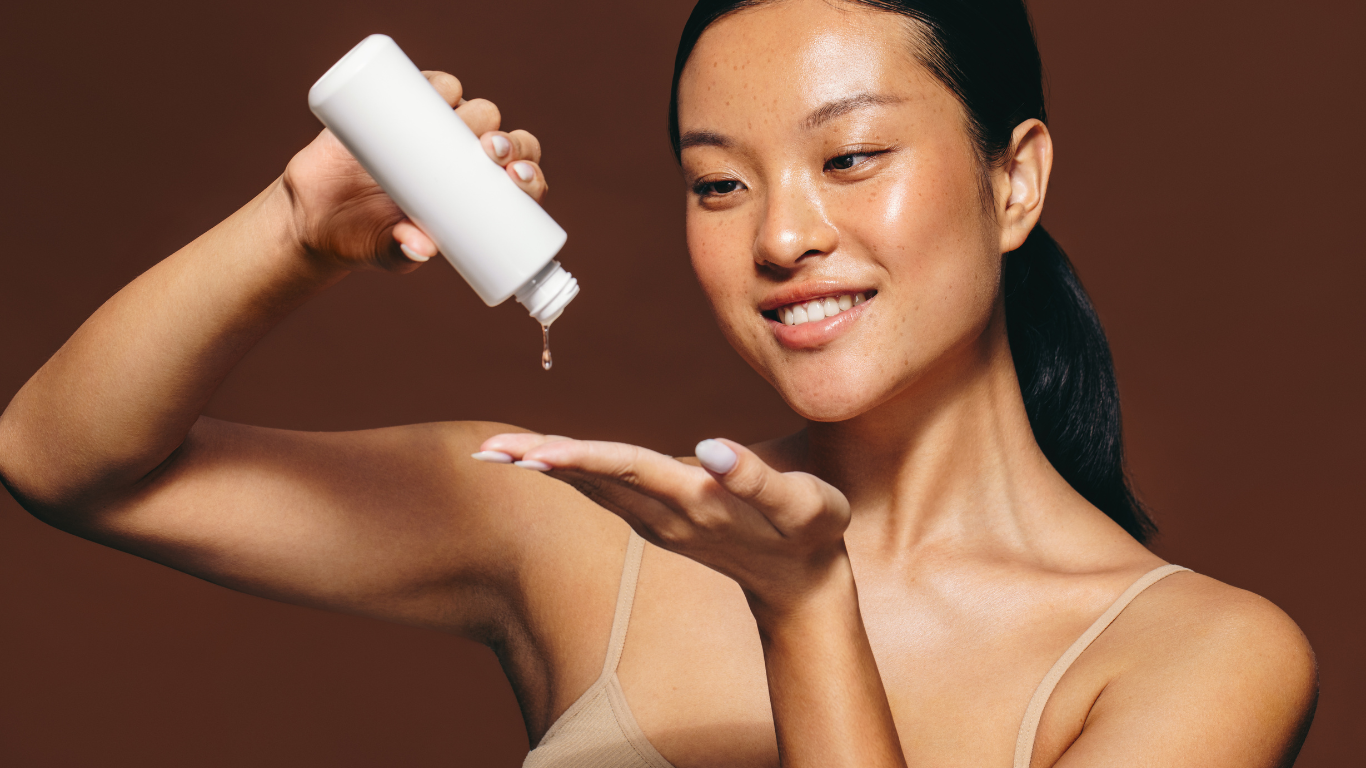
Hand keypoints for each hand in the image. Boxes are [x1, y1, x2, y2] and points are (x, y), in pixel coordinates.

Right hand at [279, 71, 548, 272]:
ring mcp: (433, 131)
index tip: (519, 179)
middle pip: (502, 141)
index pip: (517, 180)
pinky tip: (446, 89)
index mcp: (475, 195)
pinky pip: (428, 87)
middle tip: (491, 152)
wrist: (315, 213)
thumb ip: (402, 252)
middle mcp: (461, 158)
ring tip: (467, 124)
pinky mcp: (399, 109)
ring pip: (473, 109)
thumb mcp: (387, 251)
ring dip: (480, 111)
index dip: (528, 175)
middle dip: (508, 142)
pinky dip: (438, 84)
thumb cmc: (365, 238)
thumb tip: (421, 250)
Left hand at [474, 434, 852, 615]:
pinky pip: (605, 491)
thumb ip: (758, 478)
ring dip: (545, 468)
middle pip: (594, 480)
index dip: (582, 457)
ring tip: (497, 452)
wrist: (804, 588)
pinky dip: (569, 472)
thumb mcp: (805, 505)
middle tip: (485, 451)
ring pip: (593, 487)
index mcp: (697, 501)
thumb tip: (710, 447)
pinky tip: (543, 460)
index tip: (535, 453)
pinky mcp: (660, 519)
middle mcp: (667, 514)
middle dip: (541, 462)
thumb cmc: (812, 534)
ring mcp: (659, 521)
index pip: (629, 470)